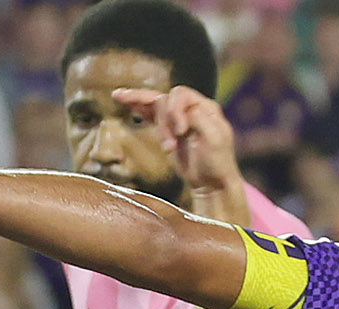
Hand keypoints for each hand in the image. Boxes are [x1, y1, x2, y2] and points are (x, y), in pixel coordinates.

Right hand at [114, 86, 243, 200]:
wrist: (211, 183)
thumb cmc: (217, 162)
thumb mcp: (214, 138)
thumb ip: (198, 118)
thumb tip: (181, 110)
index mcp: (204, 107)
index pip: (181, 94)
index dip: (175, 110)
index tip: (181, 132)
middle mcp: (190, 108)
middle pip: (165, 99)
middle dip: (164, 122)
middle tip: (171, 146)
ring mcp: (178, 118)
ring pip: (155, 106)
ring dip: (158, 129)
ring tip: (168, 149)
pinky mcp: (167, 130)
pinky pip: (149, 113)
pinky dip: (136, 106)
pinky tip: (120, 97)